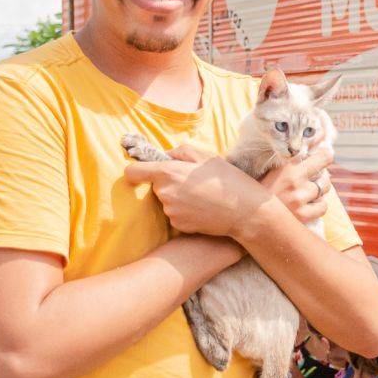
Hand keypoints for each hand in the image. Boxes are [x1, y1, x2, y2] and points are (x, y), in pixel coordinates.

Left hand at [125, 152, 265, 237]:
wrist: (245, 212)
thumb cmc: (228, 180)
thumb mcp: (207, 156)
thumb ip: (180, 152)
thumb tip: (167, 155)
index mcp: (168, 173)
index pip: (132, 172)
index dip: (137, 170)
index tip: (146, 171)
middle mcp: (164, 194)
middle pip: (156, 186)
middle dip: (169, 182)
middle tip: (194, 181)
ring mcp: (171, 212)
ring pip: (167, 200)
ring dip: (179, 197)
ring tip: (203, 195)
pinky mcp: (178, 225)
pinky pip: (176, 214)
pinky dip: (186, 211)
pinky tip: (203, 208)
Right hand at [260, 145, 332, 226]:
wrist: (245, 216)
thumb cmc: (254, 191)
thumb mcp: (266, 170)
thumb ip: (284, 160)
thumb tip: (304, 148)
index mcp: (284, 165)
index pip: (315, 149)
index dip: (322, 145)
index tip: (323, 143)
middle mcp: (294, 180)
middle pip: (325, 165)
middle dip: (322, 166)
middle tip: (316, 170)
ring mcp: (299, 198)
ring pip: (325, 186)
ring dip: (320, 186)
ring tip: (308, 189)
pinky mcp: (302, 216)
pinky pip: (322, 206)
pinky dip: (319, 204)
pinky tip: (309, 204)